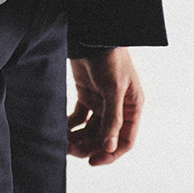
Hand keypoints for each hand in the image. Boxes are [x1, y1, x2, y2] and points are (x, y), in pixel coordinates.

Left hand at [67, 48, 143, 165]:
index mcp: (132, 107)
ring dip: (78, 137)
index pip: (125, 140)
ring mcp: (102, 101)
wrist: (91, 32)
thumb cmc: (109, 57)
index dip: (110, 153)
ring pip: (91, 129)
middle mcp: (118, 107)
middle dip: (88, 145)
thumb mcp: (113, 87)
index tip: (92, 161)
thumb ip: (111, 118)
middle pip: (104, 137)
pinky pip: (80, 116)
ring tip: (62, 141)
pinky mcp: (87, 94)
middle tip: (69, 150)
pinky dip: (71, 124)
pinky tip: (61, 128)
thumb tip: (109, 147)